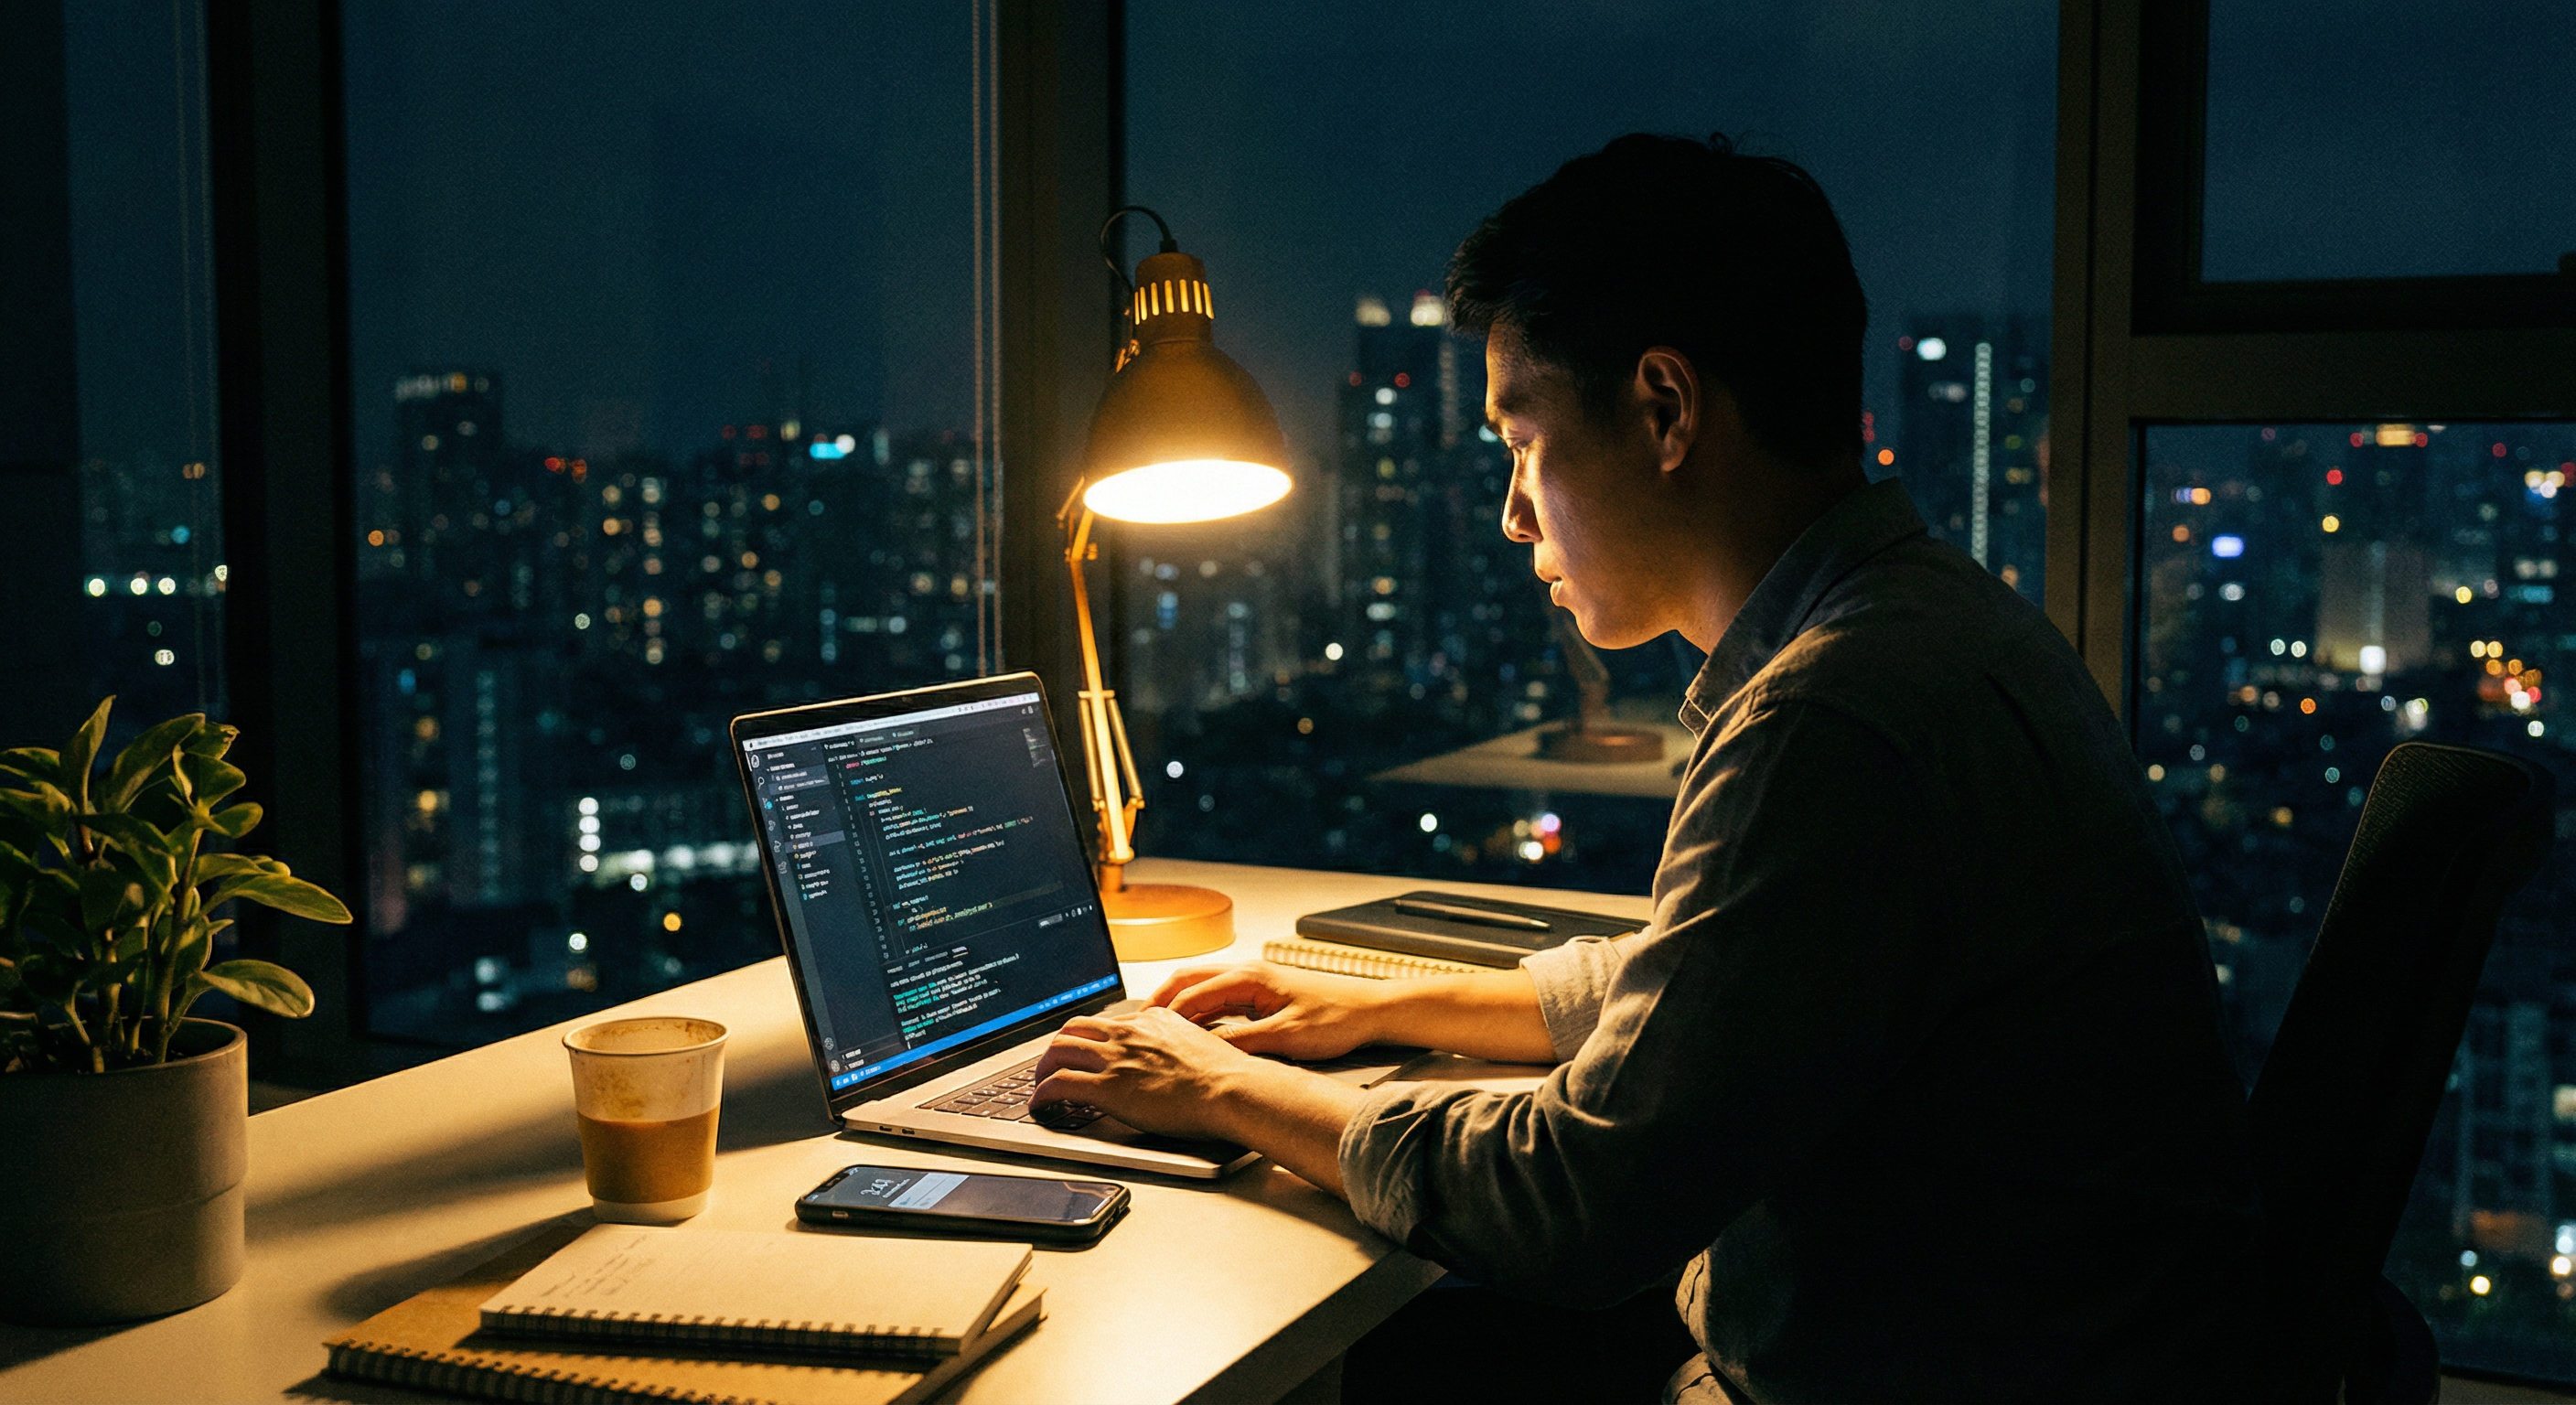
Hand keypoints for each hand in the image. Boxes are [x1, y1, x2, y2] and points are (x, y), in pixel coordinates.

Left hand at [1027, 1006, 1269, 1141]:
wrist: (1231, 1089)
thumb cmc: (1225, 1075)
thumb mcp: (1199, 1043)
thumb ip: (1176, 1042)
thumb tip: (1173, 1055)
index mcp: (1151, 1020)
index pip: (1106, 1022)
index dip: (1089, 1038)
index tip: (1084, 1051)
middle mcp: (1128, 1033)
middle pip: (1073, 1029)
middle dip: (1056, 1047)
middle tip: (1051, 1064)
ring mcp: (1115, 1058)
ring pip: (1058, 1051)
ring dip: (1042, 1069)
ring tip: (1039, 1084)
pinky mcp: (1107, 1087)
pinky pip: (1058, 1084)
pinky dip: (1041, 1094)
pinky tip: (1040, 1105)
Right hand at [1146, 961, 1389, 1060]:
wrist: (1371, 1009)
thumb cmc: (1338, 1017)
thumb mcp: (1287, 1037)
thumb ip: (1245, 1043)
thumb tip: (1208, 1052)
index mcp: (1250, 977)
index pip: (1192, 993)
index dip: (1165, 1015)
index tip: (1145, 1033)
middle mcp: (1248, 973)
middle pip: (1189, 981)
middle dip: (1160, 1002)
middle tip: (1136, 1025)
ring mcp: (1255, 982)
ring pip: (1203, 988)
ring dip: (1178, 1006)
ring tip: (1156, 1029)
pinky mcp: (1263, 994)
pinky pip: (1220, 999)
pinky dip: (1199, 1011)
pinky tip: (1193, 1031)